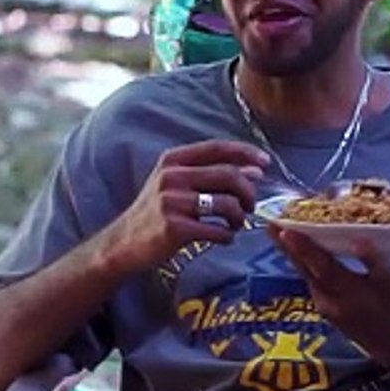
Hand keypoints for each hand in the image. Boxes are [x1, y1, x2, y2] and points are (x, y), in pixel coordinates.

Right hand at [107, 140, 269, 272]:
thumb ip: (211, 174)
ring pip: (227, 204)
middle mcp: (171, 176)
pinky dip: (227, 236)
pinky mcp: (174, 228)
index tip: (265, 164)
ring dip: (240, 217)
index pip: (217, 148)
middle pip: (228, 175)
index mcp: (172, 160)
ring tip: (236, 224)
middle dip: (248, 192)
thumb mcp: (176, 184)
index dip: (245, 153)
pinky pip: (217, 230)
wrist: (124, 242)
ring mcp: (171, 202)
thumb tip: (255, 172)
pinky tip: (223, 237)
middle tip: (250, 206)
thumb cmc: (157, 212)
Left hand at [269, 219, 389, 366]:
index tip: (361, 241)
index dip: (370, 259)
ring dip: (289, 251)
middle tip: (288, 227)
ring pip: (308, 273)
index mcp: (386, 288)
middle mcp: (357, 297)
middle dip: (307, 250)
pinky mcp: (323, 305)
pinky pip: (305, 278)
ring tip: (272, 227)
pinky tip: (281, 238)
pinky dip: (294, 259)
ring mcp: (336, 303)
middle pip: (329, 271)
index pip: (379, 272)